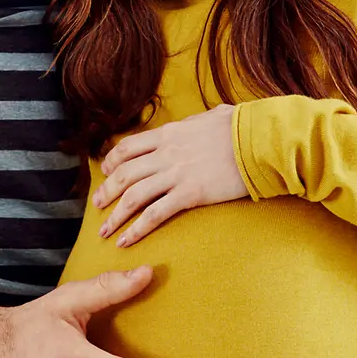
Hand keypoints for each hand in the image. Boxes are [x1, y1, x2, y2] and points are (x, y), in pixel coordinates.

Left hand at [93, 104, 246, 246]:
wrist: (260, 140)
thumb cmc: (243, 127)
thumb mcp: (213, 116)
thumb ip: (197, 122)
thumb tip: (197, 122)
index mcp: (169, 133)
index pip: (129, 147)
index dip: (112, 161)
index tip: (105, 173)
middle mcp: (166, 153)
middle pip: (124, 174)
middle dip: (106, 191)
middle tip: (97, 205)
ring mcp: (176, 174)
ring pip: (133, 196)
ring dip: (115, 215)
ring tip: (105, 231)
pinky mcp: (190, 194)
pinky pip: (155, 214)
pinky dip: (137, 229)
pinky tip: (126, 241)